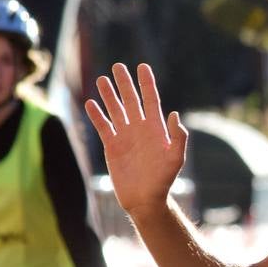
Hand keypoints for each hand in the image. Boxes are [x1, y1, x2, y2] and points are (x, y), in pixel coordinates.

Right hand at [84, 62, 188, 219]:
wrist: (145, 199)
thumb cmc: (163, 180)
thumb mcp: (175, 160)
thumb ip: (177, 138)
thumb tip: (174, 115)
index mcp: (156, 129)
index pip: (151, 100)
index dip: (147, 84)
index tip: (142, 67)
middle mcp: (140, 129)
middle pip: (131, 100)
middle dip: (125, 83)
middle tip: (118, 67)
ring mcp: (125, 136)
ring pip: (115, 110)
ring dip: (109, 95)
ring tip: (103, 79)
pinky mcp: (112, 146)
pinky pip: (103, 126)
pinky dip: (97, 115)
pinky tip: (90, 103)